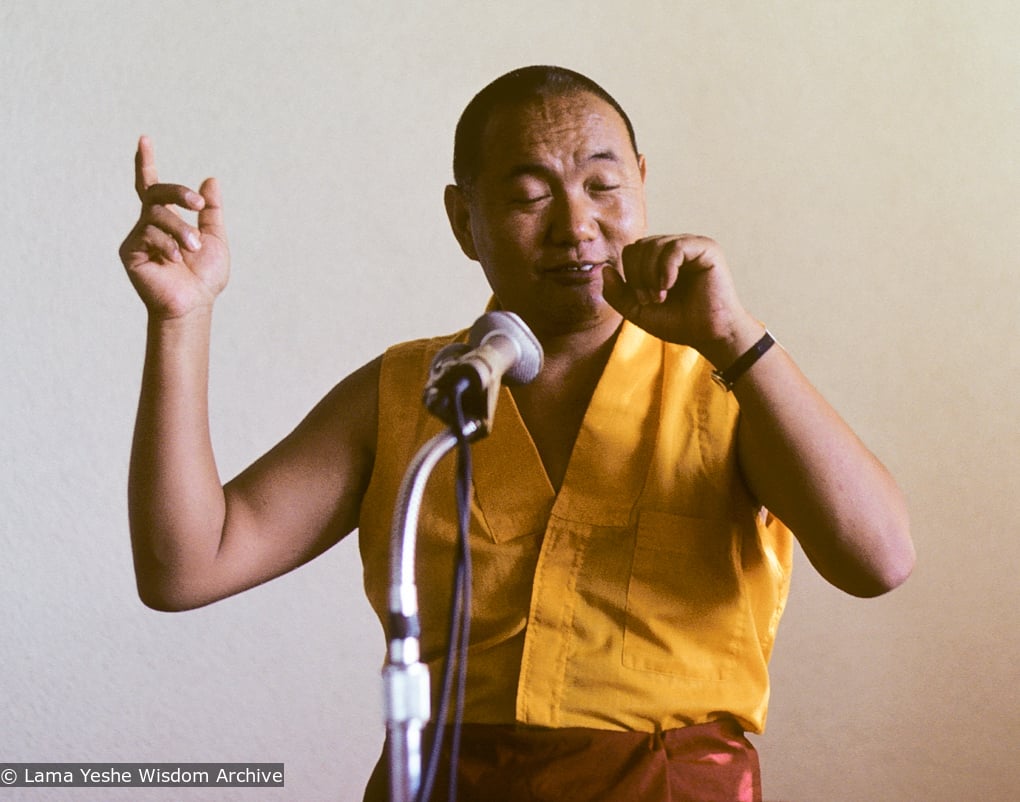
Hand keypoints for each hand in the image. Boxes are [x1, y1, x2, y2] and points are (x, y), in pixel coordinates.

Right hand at [119, 136, 229, 319]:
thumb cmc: (204, 277)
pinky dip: (167, 244)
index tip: (144, 140)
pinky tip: (176, 259)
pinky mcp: (129, 251)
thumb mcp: (215, 239)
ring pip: (157, 215)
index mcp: (167, 220)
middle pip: (156, 193)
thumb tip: (210, 180)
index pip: (152, 186)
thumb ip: (211, 211)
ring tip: (192, 249)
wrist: (194, 304)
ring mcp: (137, 236)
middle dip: (179, 193)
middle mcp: (148, 224)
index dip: (145, 163)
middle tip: (198, 205)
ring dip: (181, 229)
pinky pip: (148, 233)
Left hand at [601, 234, 760, 363]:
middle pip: (638, 246)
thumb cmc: (679, 323)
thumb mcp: (638, 311)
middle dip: (637, 276)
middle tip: (652, 300)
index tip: (643, 300)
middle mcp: (675, 248)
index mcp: (660, 260)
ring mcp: (691, 246)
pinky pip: (674, 247)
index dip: (629, 275)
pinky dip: (665, 268)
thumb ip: (617, 294)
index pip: (631, 252)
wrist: (709, 335)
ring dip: (650, 275)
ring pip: (653, 245)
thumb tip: (604, 269)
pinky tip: (669, 285)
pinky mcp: (706, 249)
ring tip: (661, 296)